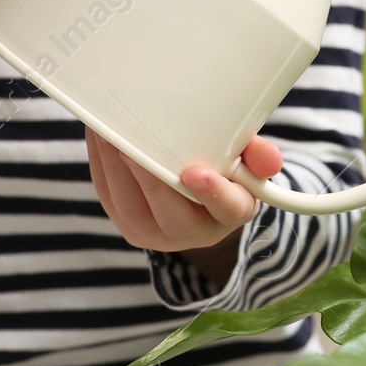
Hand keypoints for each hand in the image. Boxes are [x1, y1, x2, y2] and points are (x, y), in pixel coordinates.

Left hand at [85, 128, 282, 252]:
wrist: (199, 204)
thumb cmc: (225, 174)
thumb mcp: (249, 162)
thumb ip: (259, 156)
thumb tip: (268, 158)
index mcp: (230, 214)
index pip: (229, 209)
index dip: (213, 193)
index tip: (196, 173)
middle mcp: (194, 233)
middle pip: (171, 215)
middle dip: (149, 180)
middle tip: (131, 144)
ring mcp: (155, 234)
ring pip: (131, 209)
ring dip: (114, 169)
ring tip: (104, 132)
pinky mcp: (127, 224)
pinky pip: (109, 197)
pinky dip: (101, 166)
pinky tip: (97, 137)